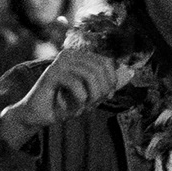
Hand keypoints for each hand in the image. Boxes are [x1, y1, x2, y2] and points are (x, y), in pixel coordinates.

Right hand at [0, 35, 126, 148]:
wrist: (39, 115)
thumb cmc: (64, 104)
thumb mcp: (92, 95)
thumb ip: (109, 84)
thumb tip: (132, 72)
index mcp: (80, 57)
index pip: (107, 62)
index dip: (111, 80)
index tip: (105, 97)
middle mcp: (70, 55)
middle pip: (100, 68)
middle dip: (102, 90)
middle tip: (93, 105)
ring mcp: (60, 62)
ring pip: (90, 74)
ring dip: (91, 96)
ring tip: (83, 107)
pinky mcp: (51, 73)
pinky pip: (76, 84)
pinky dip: (79, 100)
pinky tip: (73, 108)